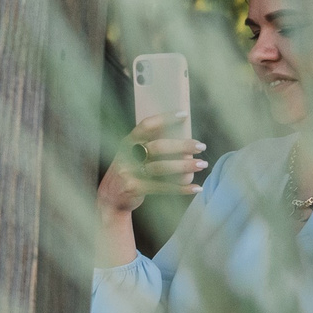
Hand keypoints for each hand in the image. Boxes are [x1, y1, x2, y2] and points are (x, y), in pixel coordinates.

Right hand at [97, 116, 205, 268]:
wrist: (110, 196)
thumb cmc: (131, 171)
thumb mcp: (135, 155)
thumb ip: (152, 145)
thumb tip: (185, 139)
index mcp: (128, 142)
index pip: (146, 125)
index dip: (165, 119)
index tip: (183, 115)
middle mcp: (127, 155)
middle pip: (158, 147)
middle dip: (182, 146)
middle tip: (201, 147)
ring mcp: (128, 172)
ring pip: (160, 167)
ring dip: (184, 166)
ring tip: (201, 164)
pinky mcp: (133, 188)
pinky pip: (161, 187)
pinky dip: (180, 188)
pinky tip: (195, 187)